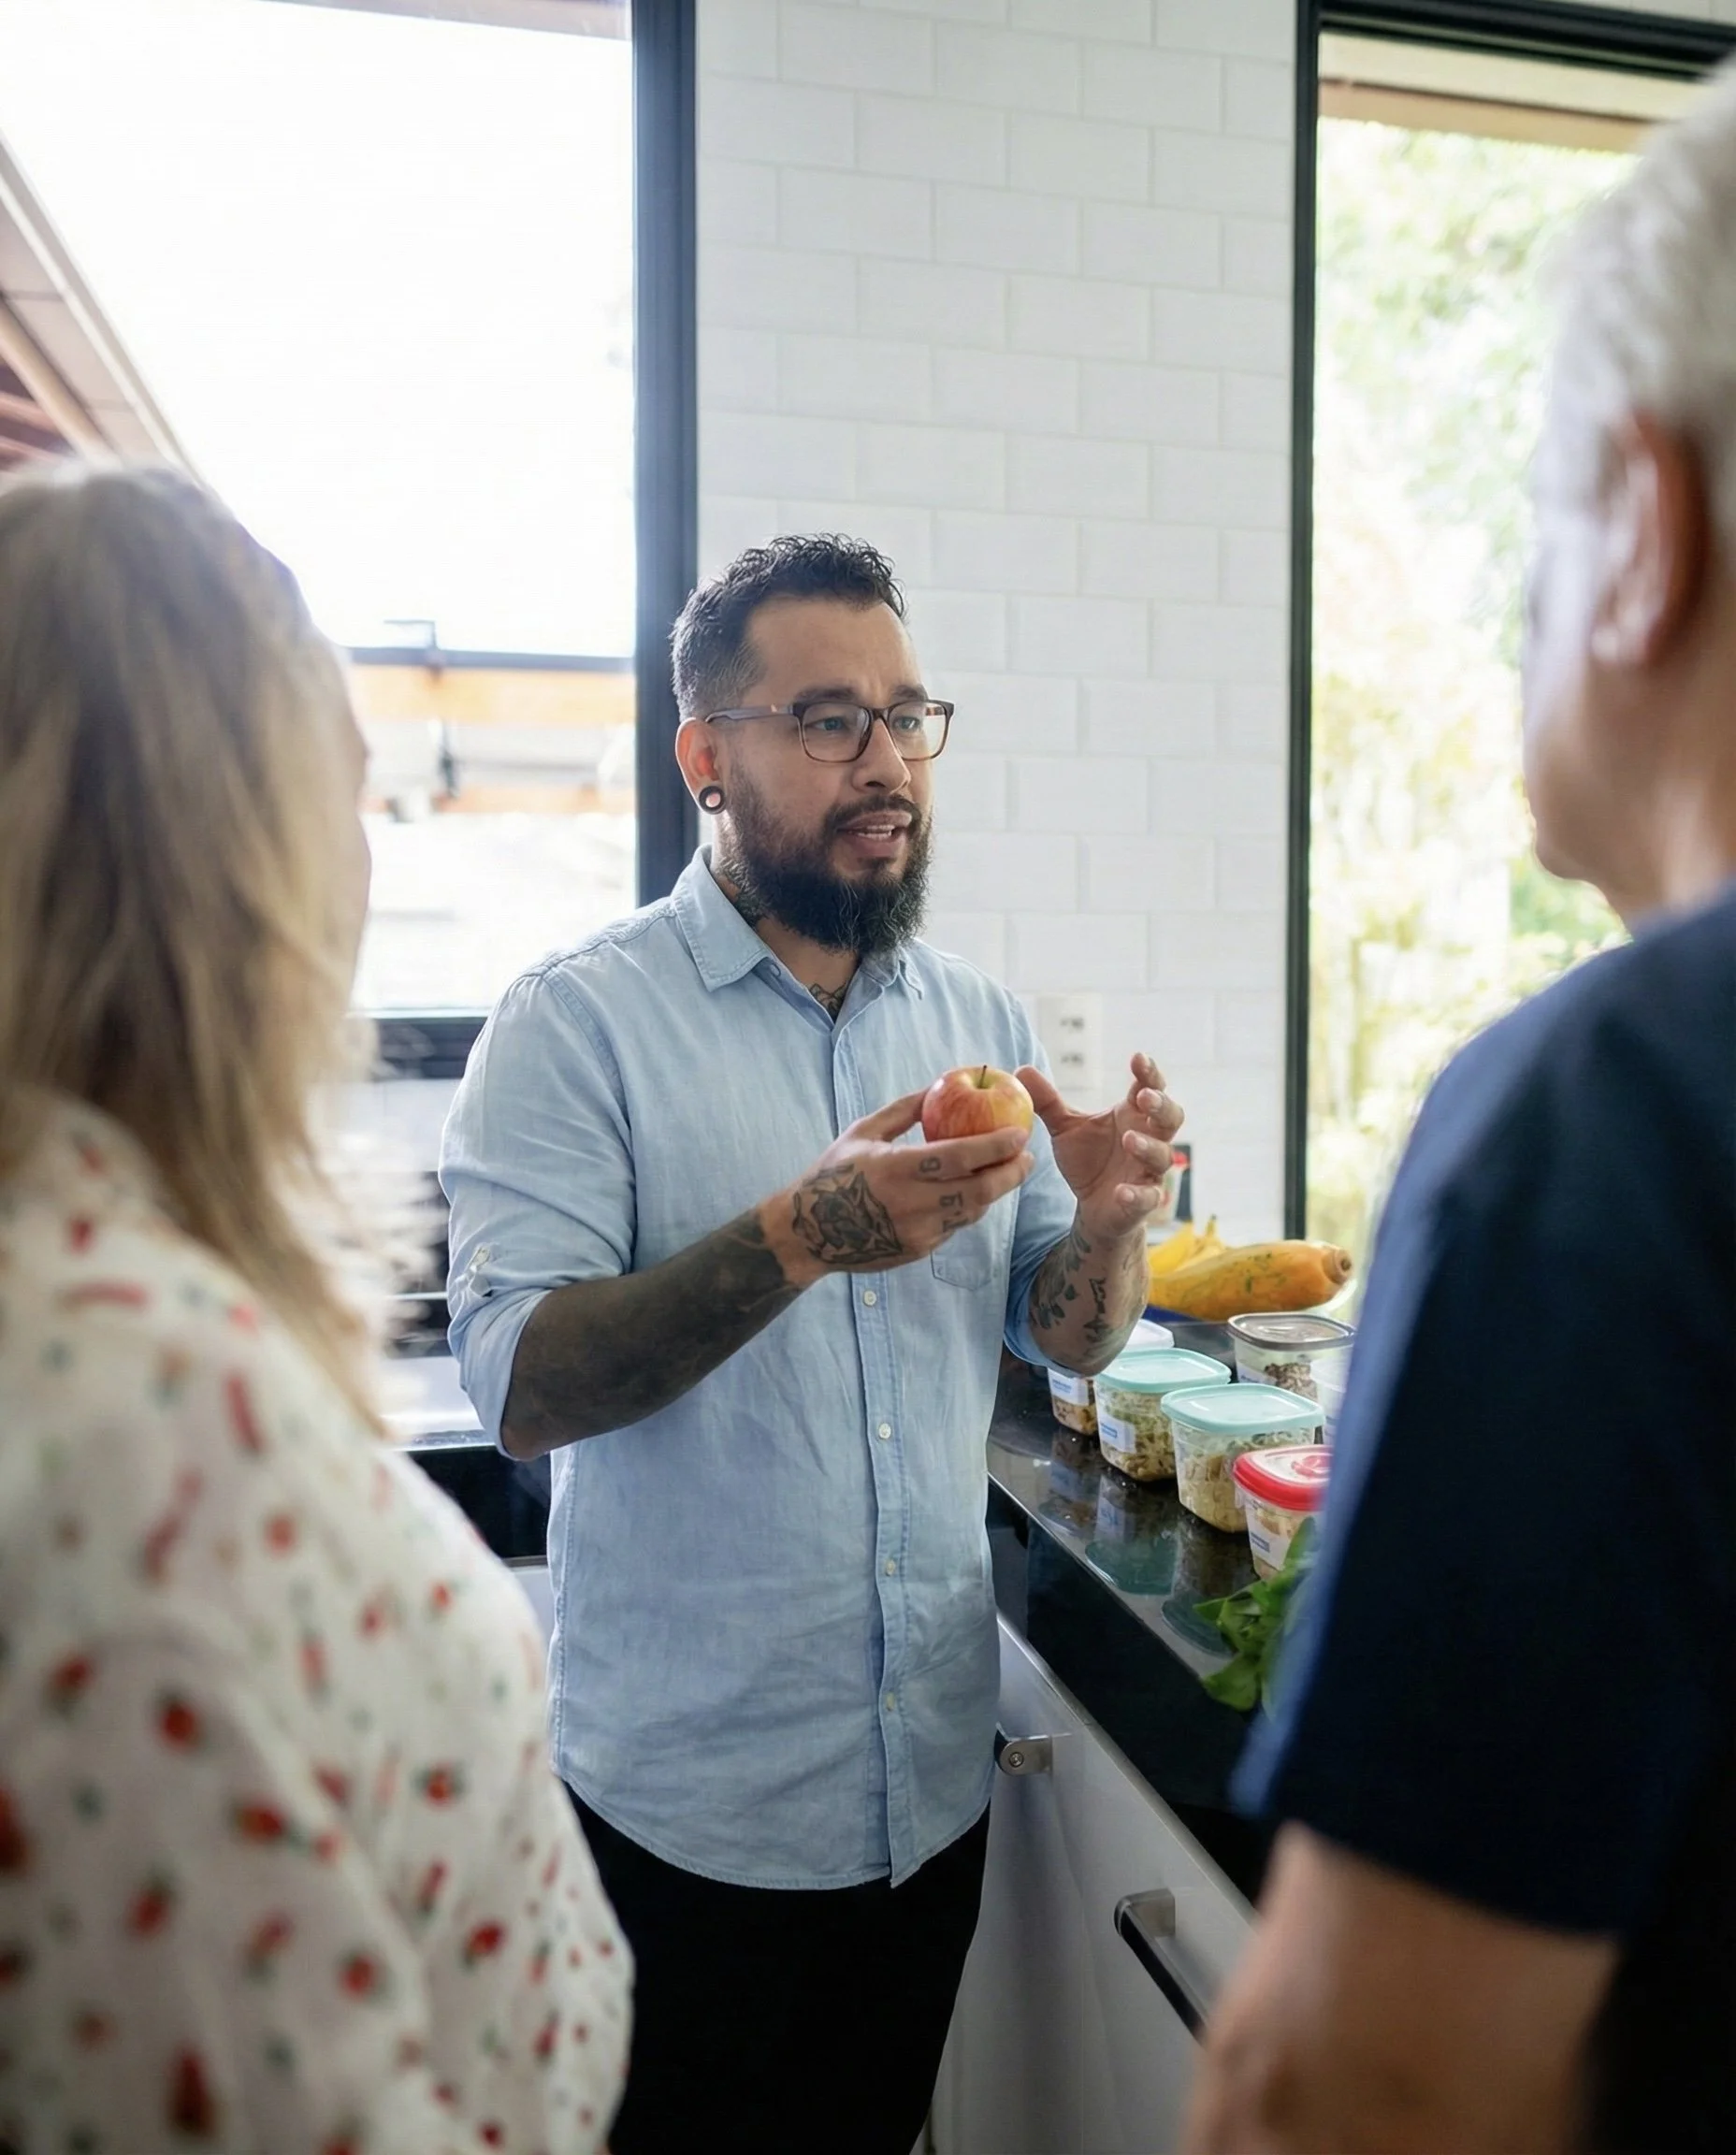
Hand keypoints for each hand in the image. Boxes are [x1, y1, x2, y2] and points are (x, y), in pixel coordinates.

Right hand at [761, 1090, 1033, 1286]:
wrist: (807, 1233)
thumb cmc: (833, 1172)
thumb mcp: (863, 1132)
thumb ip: (904, 1109)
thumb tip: (940, 1084)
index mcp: (895, 1169)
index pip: (959, 1158)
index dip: (996, 1146)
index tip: (1020, 1133)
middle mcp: (910, 1204)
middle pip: (979, 1192)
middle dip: (1011, 1174)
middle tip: (1027, 1157)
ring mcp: (917, 1233)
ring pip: (972, 1212)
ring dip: (994, 1191)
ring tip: (1006, 1171)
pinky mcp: (918, 1250)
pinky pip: (954, 1226)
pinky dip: (967, 1207)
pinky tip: (971, 1192)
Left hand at [1017, 1052, 1183, 1242]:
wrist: (1093, 1207)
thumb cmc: (1088, 1160)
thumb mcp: (1065, 1128)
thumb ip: (1047, 1101)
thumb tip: (1022, 1069)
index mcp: (1132, 1116)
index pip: (1149, 1087)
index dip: (1148, 1073)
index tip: (1137, 1058)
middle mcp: (1148, 1139)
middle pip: (1171, 1117)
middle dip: (1162, 1106)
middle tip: (1144, 1097)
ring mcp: (1148, 1170)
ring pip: (1162, 1155)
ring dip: (1149, 1147)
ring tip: (1129, 1140)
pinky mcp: (1143, 1200)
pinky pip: (1148, 1197)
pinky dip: (1137, 1195)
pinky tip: (1122, 1192)